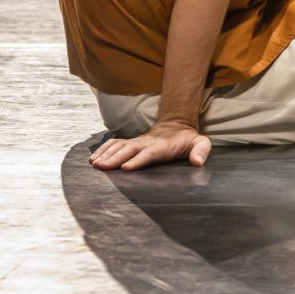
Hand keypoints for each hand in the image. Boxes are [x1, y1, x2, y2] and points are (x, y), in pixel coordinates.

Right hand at [88, 118, 211, 171]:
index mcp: (163, 146)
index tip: (126, 168)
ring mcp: (138, 141)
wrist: (177, 125)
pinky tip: (93, 159)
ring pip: (119, 146)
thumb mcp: (200, 143)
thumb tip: (197, 162)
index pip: (150, 153)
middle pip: (129, 150)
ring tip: (94, 164)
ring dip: (106, 154)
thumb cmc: (188, 140)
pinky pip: (115, 144)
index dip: (139, 160)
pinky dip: (103, 149)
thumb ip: (201, 151)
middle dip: (115, 159)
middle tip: (102, 167)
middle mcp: (147, 142)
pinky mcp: (131, 143)